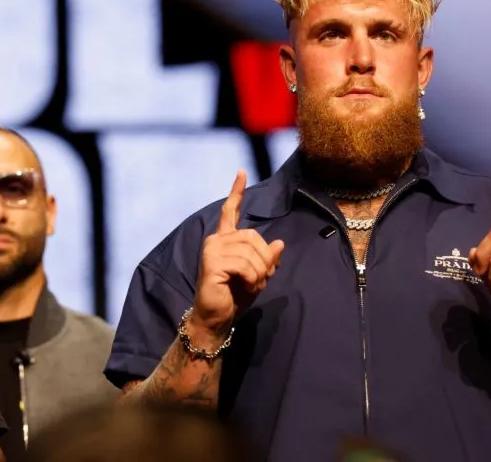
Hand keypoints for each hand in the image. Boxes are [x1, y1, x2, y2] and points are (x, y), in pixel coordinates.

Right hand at [192, 170, 284, 335]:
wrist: (217, 317)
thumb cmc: (234, 296)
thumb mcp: (258, 275)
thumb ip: (267, 258)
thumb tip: (279, 243)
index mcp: (225, 240)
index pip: (230, 211)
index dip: (237, 192)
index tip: (242, 172)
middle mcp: (216, 240)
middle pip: (253, 236)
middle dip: (265, 260)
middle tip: (261, 279)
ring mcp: (212, 249)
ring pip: (251, 251)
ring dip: (260, 272)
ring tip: (253, 285)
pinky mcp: (212, 262)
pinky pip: (244, 264)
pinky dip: (253, 278)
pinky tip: (247, 286)